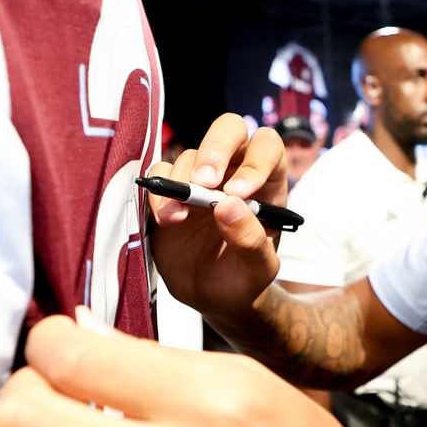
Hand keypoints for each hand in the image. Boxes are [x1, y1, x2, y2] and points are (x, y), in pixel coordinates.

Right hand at [145, 114, 289, 321]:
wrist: (211, 296)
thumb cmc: (243, 279)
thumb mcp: (258, 270)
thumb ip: (251, 240)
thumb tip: (229, 206)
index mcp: (267, 183)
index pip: (267, 148)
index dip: (255, 161)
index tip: (237, 193)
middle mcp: (234, 171)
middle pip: (229, 130)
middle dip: (215, 149)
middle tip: (203, 183)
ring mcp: (200, 179)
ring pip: (190, 155)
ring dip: (182, 182)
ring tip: (178, 218)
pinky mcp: (169, 191)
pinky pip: (159, 174)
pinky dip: (159, 192)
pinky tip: (166, 219)